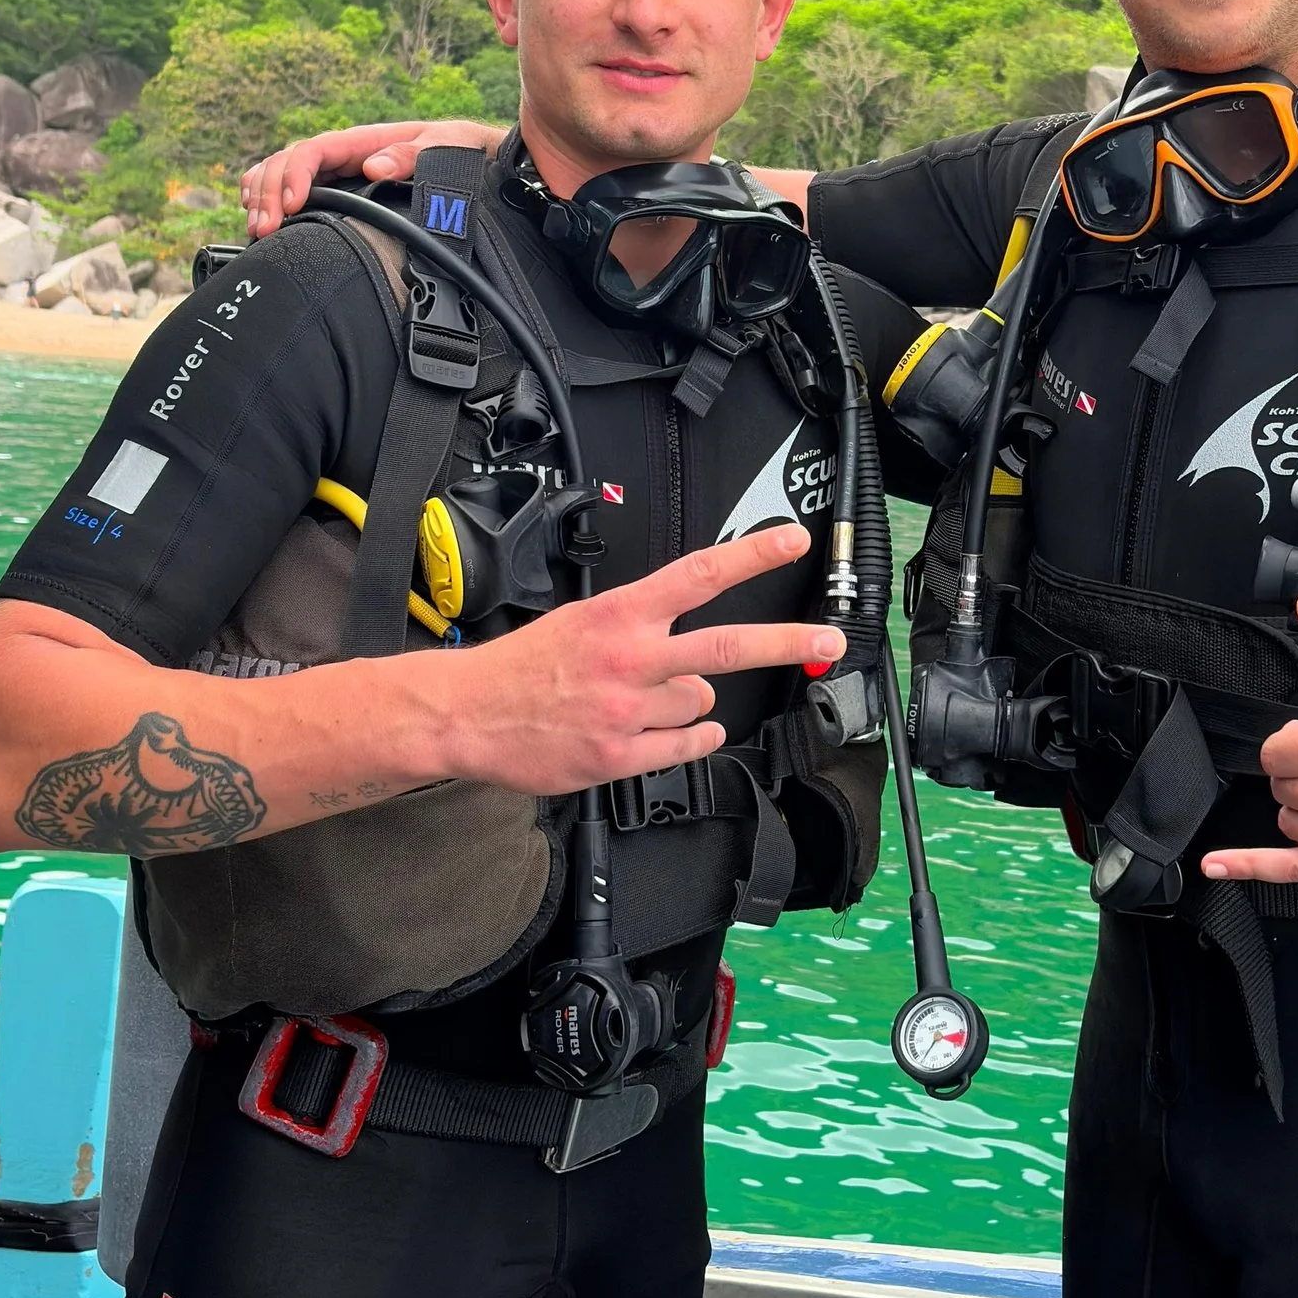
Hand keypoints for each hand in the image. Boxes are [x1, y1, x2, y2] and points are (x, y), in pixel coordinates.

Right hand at [241, 118, 496, 234]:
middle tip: (263, 229)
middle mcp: (341, 155)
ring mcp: (335, 173)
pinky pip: (291, 191)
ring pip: (280, 175)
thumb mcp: (445, 146)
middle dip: (268, 193)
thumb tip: (373, 166)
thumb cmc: (458, 150)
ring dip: (261, 198)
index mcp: (361, 142)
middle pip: (286, 163)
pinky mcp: (335, 192)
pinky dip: (268, 201)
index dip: (295, 174)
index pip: (313, 150)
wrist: (471, 162)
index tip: (291, 206)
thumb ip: (412, 154)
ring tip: (256, 229)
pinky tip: (262, 222)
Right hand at [415, 521, 844, 796]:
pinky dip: (691, 738)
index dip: (752, 556)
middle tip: (830, 641)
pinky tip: (676, 732)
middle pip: (727, 646)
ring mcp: (626, 709)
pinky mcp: (617, 756)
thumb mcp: (581, 620)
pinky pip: (684, 746)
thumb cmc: (523, 666)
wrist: (466, 713)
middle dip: (787, 642)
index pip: (698, 575)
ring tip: (649, 700)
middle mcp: (630, 657)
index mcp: (619, 614)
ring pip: (701, 703)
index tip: (793, 542)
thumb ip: (639, 624)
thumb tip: (691, 643)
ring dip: (691, 703)